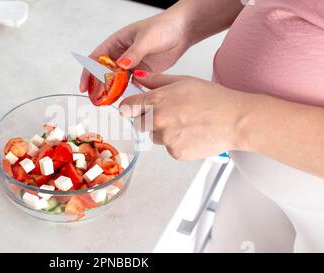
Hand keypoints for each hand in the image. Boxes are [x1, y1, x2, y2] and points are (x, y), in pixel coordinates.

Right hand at [79, 10, 190, 91]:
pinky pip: (131, 84)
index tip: (84, 86)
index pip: (96, 58)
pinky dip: (127, 92)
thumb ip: (133, 53)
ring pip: (117, 80)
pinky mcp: (143, 71)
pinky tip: (125, 100)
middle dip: (98, 86)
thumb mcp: (147, 38)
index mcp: (117, 42)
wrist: (183, 31)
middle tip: (95, 100)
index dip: (88, 72)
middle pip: (104, 72)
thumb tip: (120, 65)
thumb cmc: (163, 26)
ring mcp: (132, 63)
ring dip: (112, 91)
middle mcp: (122, 54)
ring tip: (107, 103)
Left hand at [119, 72, 247, 159]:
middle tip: (171, 115)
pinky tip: (191, 134)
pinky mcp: (175, 153)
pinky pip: (169, 148)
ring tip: (185, 124)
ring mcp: (166, 138)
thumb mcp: (183, 81)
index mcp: (157, 101)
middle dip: (149, 119)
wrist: (235, 120)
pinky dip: (177, 143)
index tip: (131, 109)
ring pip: (154, 137)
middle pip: (139, 123)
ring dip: (164, 132)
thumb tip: (138, 77)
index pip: (127, 107)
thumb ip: (156, 80)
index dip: (129, 107)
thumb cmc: (213, 99)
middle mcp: (157, 120)